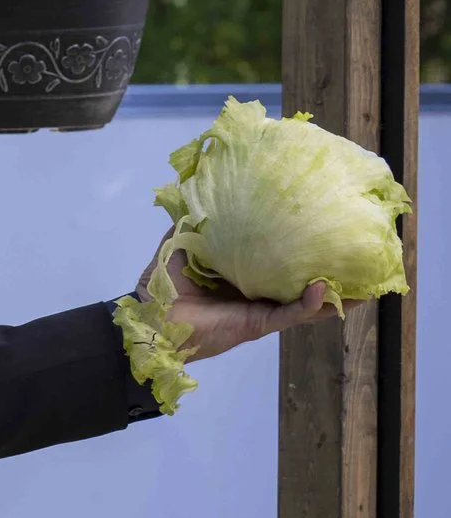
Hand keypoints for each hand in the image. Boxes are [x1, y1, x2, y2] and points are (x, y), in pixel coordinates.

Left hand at [135, 227, 346, 363]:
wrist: (150, 320)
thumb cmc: (164, 284)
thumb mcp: (181, 243)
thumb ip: (197, 222)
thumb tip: (209, 193)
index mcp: (244, 272)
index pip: (280, 258)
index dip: (301, 245)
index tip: (325, 226)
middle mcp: (258, 290)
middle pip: (302, 281)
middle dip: (332, 271)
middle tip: (361, 255)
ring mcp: (261, 308)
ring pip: (307, 302)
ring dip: (337, 294)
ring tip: (367, 282)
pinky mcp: (258, 324)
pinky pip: (290, 313)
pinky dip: (309, 304)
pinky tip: (325, 290)